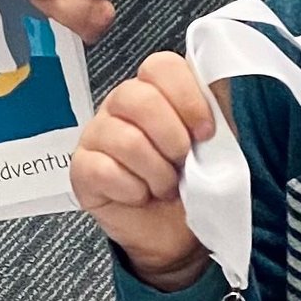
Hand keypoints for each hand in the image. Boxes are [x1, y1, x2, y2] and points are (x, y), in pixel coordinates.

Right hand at [69, 52, 216, 291]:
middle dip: (171, 137)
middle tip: (183, 162)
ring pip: (123, 138)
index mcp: (156, 90)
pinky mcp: (82, 169)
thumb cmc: (195, 183)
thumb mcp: (218, 144)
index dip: (187, 98)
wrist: (177, 233)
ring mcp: (97, 135)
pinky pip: (103, 170)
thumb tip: (217, 85)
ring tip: (165, 186)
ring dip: (156, 171)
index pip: (161, 67)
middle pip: (137, 97)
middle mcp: (121, 106)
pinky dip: (132, 189)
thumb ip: (218, 110)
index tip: (206, 132)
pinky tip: (141, 195)